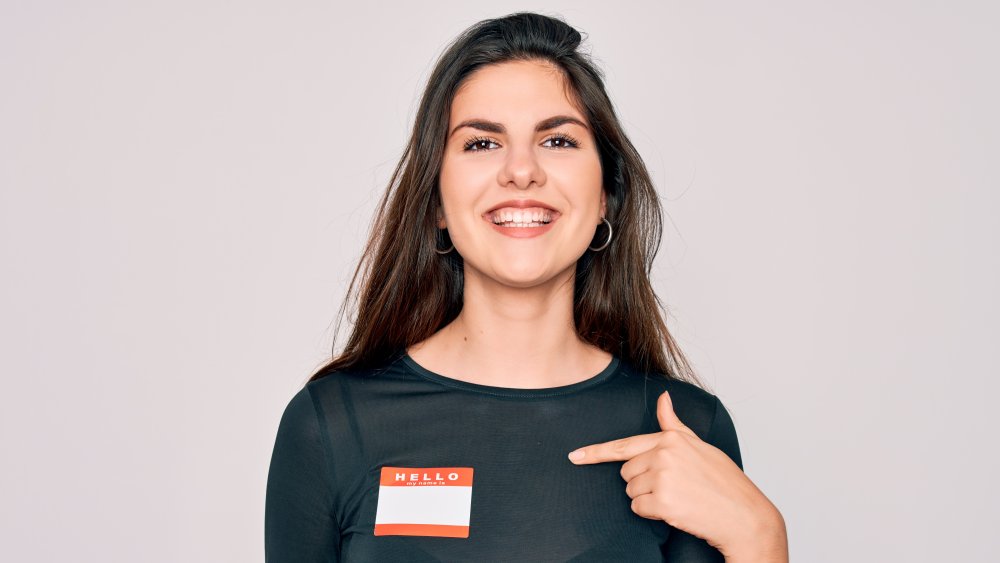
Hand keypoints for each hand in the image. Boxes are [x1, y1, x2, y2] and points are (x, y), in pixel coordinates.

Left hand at [567, 390, 787, 561]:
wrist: (744, 516)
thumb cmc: (724, 481)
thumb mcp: (700, 446)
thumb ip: (674, 425)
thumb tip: (662, 399)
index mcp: (671, 438)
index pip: (625, 445)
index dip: (596, 452)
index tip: (575, 456)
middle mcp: (664, 454)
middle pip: (626, 472)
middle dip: (643, 482)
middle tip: (674, 487)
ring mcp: (663, 477)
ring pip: (631, 491)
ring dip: (648, 499)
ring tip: (678, 497)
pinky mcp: (663, 501)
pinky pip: (638, 508)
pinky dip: (652, 513)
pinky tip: (676, 510)